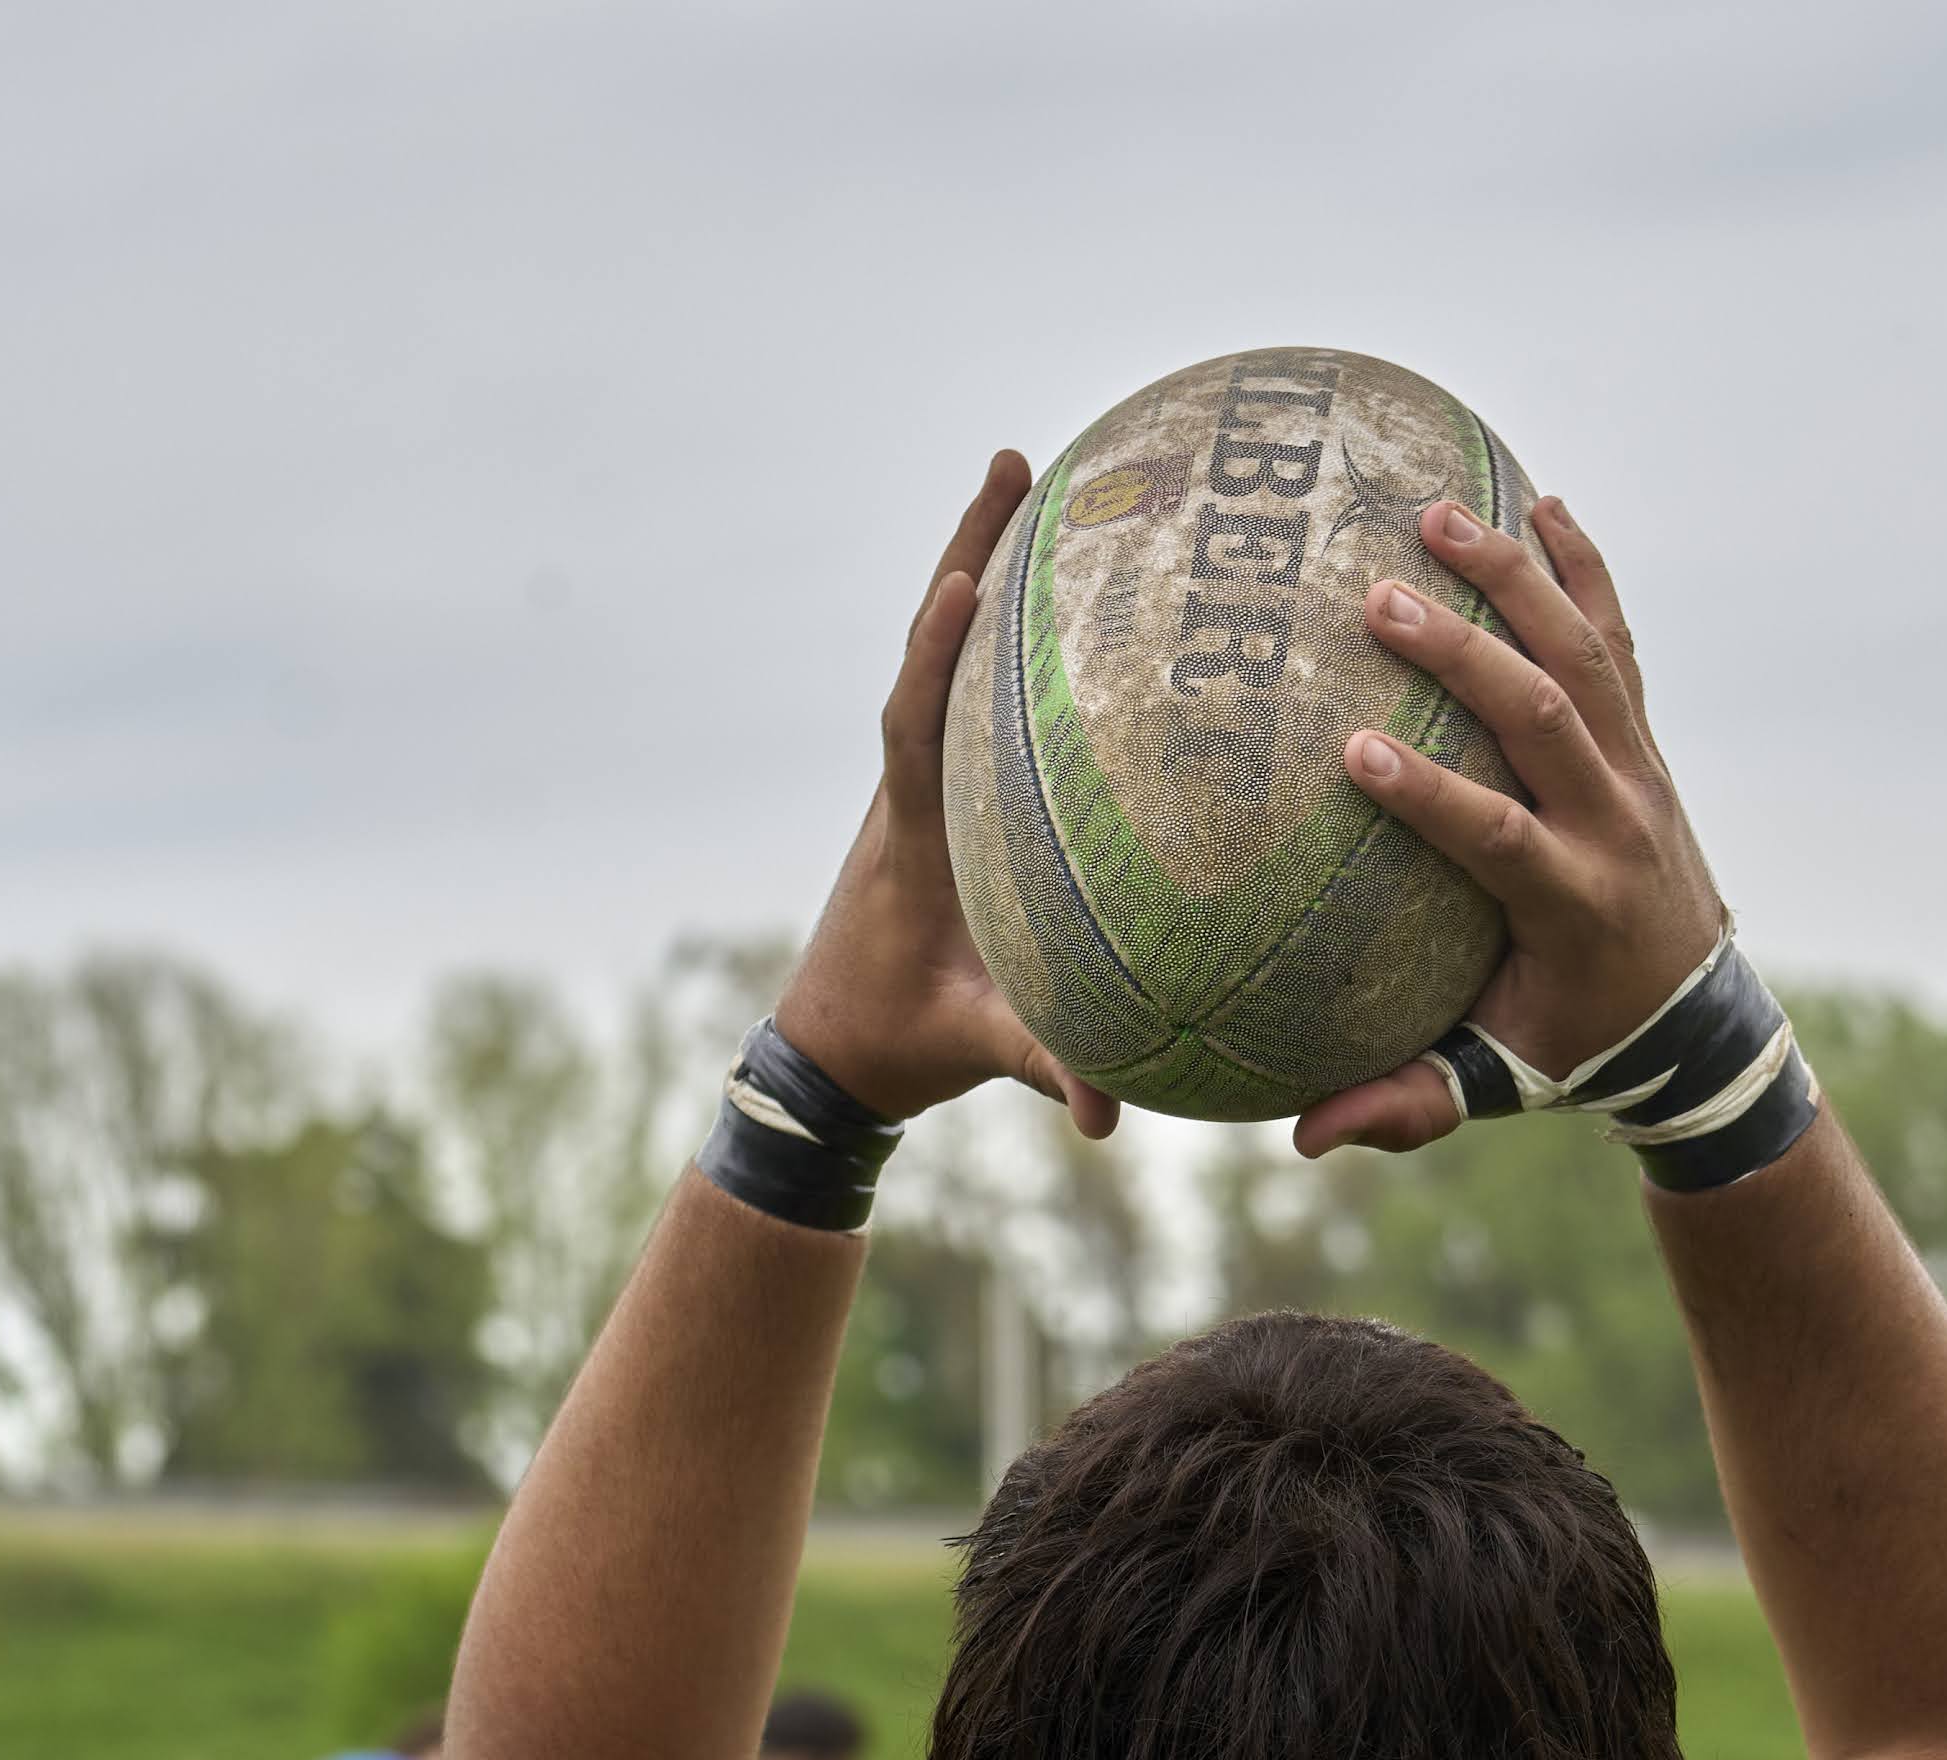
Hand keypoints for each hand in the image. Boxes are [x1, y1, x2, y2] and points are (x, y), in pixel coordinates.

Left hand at [771, 453, 1114, 1136]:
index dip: (933, 656)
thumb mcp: (973, 1049)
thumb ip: (1046, 1067)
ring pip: (950, 655)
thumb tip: (1116, 1111)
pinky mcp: (942, 788)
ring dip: (985, 565)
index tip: (959, 582)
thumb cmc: (894, 1039)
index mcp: (908, 831)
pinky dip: (1002, 627)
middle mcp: (908, 785)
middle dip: (970, 552)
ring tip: (1038, 477)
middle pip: (931, 649)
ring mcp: (922, 780)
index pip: (913, 724)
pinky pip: (972, 687)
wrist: (830, 1048)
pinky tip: (1059, 580)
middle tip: (1015, 461)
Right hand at [1293, 493, 1729, 1161]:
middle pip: (1545, 719)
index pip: (1502, 836)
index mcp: (1571, 903)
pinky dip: (1585, 569)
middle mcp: (1615, 823)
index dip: (1434, 795)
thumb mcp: (1497, 1083)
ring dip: (1517, 580)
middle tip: (1381, 597)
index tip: (1355, 751)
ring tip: (1438, 513)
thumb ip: (1405, 1106)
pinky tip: (1540, 500)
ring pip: (1584, 658)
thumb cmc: (1574, 1049)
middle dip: (1467, 655)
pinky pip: (1617, 640)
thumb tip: (1301, 1139)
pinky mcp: (1645, 742)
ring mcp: (1639, 772)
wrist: (1700, 1021)